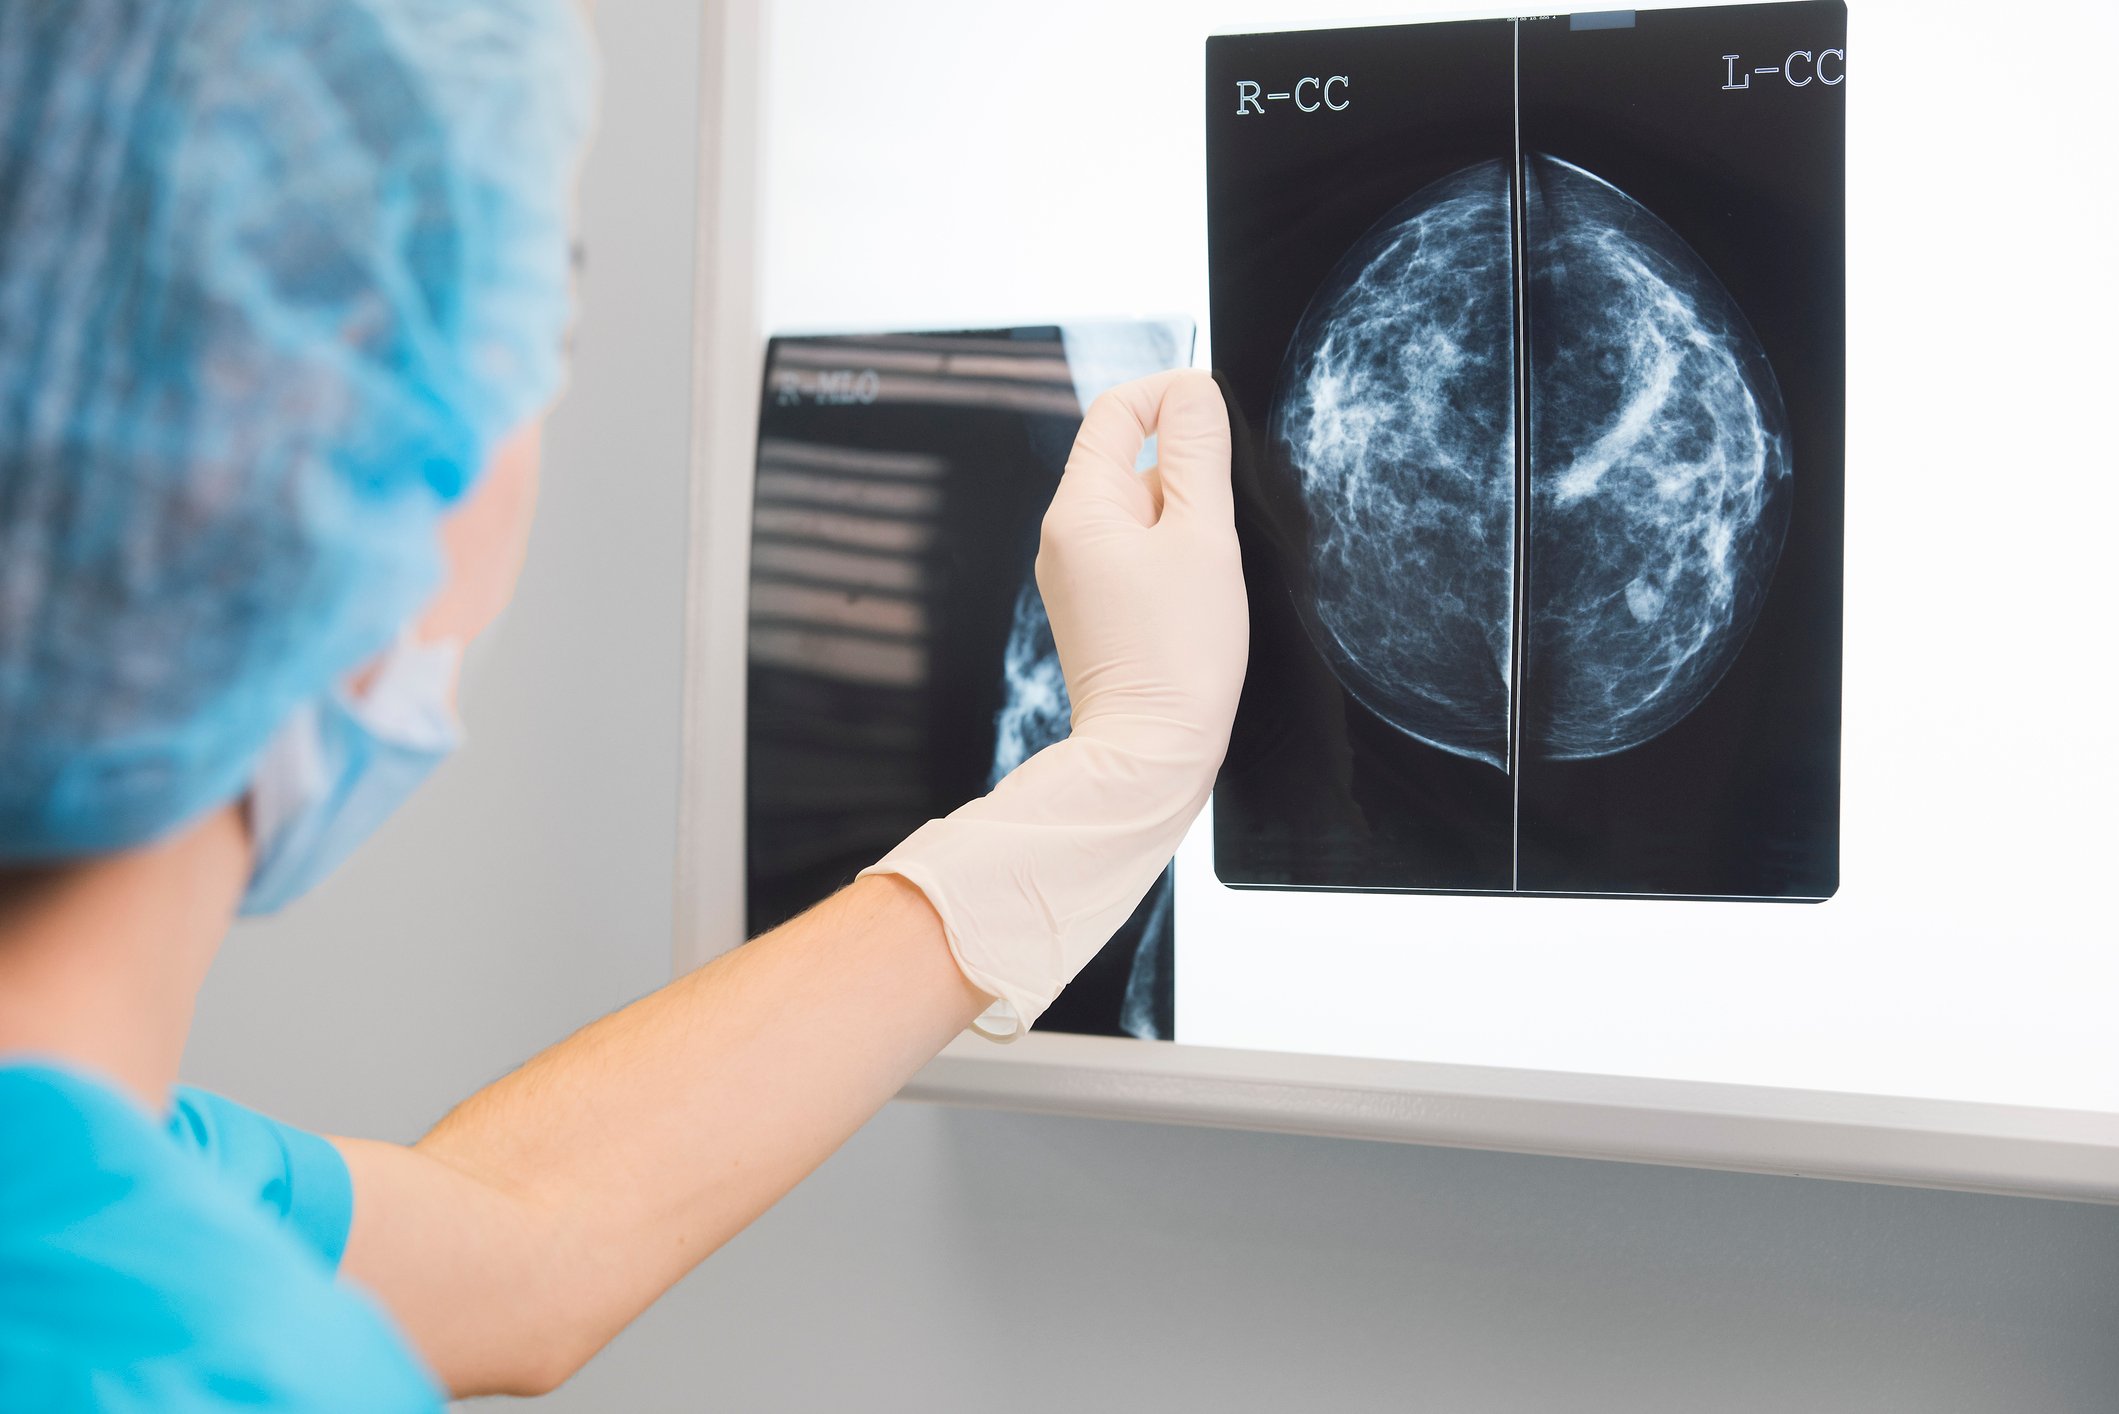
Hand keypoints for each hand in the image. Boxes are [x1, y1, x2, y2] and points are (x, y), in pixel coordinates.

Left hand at [862, 371, 1247, 1037]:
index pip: (1117, 409)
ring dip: (1187, 520)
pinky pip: (1139, 552)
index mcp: (1079, 508)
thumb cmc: (1177, 657)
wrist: (1150, 754)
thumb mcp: (1203, 537)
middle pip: (1131, 457)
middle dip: (1188, 472)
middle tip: (1223, 524)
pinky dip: (1175, 556)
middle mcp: (1065, 535)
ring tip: (1209, 573)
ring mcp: (1077, 573)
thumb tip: (1191, 391)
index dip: (1171, 394)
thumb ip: (1198, 453)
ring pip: (1142, 508)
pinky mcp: (1098, 606)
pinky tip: (1198, 597)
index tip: (1217, 413)